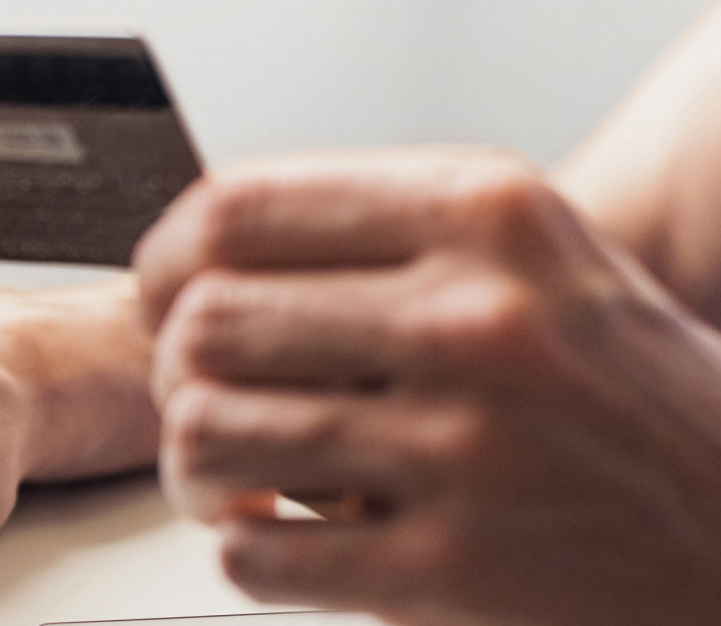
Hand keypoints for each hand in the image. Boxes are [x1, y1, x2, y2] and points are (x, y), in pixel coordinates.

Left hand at [134, 150, 720, 624]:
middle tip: (194, 396)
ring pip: (208, 434)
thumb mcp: (529, 257)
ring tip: (220, 476)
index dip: (164, 258)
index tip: (159, 295)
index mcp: (486, 216)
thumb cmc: (621, 388)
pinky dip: (238, 551)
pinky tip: (274, 538)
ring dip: (189, 467)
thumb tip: (200, 250)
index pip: (238, 208)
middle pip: (206, 323)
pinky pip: (255, 557)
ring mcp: (465, 450)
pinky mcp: (453, 571)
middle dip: (172, 371)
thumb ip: (383, 233)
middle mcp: (477, 320)